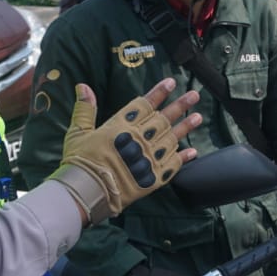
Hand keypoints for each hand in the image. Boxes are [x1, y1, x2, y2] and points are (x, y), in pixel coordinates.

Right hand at [50, 79, 201, 225]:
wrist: (86, 192)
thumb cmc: (79, 163)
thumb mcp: (78, 133)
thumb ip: (85, 109)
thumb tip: (83, 86)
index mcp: (120, 126)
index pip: (144, 104)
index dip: (158, 92)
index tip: (171, 82)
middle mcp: (139, 139)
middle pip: (164, 118)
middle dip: (180, 105)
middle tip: (195, 94)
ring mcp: (148, 157)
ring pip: (172, 138)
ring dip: (186, 127)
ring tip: (198, 117)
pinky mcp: (153, 177)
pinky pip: (173, 164)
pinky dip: (183, 157)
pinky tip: (192, 151)